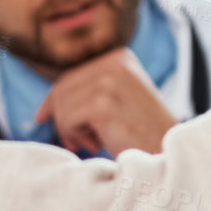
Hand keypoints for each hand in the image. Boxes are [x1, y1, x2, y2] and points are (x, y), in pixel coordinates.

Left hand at [35, 48, 177, 154]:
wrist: (167, 153)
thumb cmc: (143, 134)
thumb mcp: (119, 101)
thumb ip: (91, 93)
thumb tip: (47, 105)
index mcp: (119, 58)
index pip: (71, 75)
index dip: (53, 100)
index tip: (42, 117)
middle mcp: (114, 63)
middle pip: (62, 89)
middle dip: (62, 119)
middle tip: (75, 142)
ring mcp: (109, 82)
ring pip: (62, 106)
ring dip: (71, 130)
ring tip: (94, 143)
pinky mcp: (103, 104)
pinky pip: (67, 119)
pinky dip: (76, 136)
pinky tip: (97, 144)